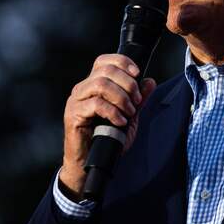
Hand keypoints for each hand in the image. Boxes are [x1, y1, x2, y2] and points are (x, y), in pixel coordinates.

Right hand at [60, 54, 157, 198]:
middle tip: (136, 101)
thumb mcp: (128, 116)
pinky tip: (120, 122)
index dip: (123, 62)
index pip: (104, 60)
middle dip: (128, 83)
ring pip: (100, 84)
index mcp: (93, 85)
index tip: (138, 74)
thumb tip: (150, 81)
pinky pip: (95, 104)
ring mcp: (76, 101)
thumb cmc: (107, 139)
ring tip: (129, 112)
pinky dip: (113, 112)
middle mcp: (82, 89)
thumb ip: (138, 99)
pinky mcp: (73, 114)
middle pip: (105, 70)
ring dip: (121, 97)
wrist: (91, 163)